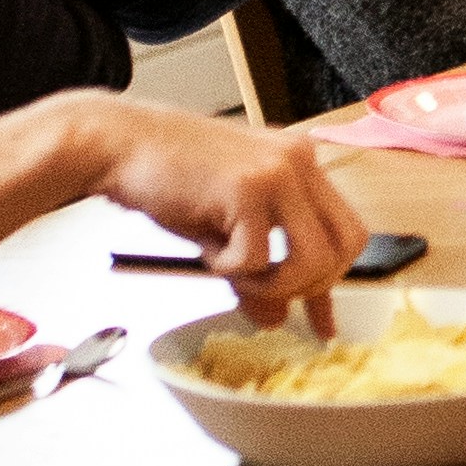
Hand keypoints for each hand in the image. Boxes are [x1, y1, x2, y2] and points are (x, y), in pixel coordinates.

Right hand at [87, 105, 365, 316]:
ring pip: (312, 259)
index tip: (322, 321)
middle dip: (309, 286)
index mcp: (300, 163)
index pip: (345, 230)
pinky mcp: (248, 188)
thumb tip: (276, 317)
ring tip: (232, 271)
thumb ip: (259, 267)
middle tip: (267, 295)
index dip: (333, 281)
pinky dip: (229, 269)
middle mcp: (300, 162)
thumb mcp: (224, 227)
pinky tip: (207, 249)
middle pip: (345, 246)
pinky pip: (258, 258)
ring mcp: (278, 172)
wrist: (120, 145)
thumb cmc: (167, 179)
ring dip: (272, 284)